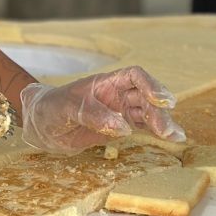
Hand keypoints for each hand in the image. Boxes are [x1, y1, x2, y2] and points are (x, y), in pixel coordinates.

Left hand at [19, 66, 185, 155]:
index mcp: (106, 82)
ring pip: (148, 114)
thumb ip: (93, 115)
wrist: (40, 125)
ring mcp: (120, 111)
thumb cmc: (51, 107)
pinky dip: (156, 132)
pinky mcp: (119, 128)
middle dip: (158, 112)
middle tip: (166, 130)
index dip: (151, 85)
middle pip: (146, 98)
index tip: (162, 100)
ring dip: (162, 123)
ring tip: (175, 137)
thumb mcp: (66, 108)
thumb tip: (122, 127)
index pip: (135, 76)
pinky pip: (142, 128)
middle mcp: (118, 94)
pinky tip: (171, 139)